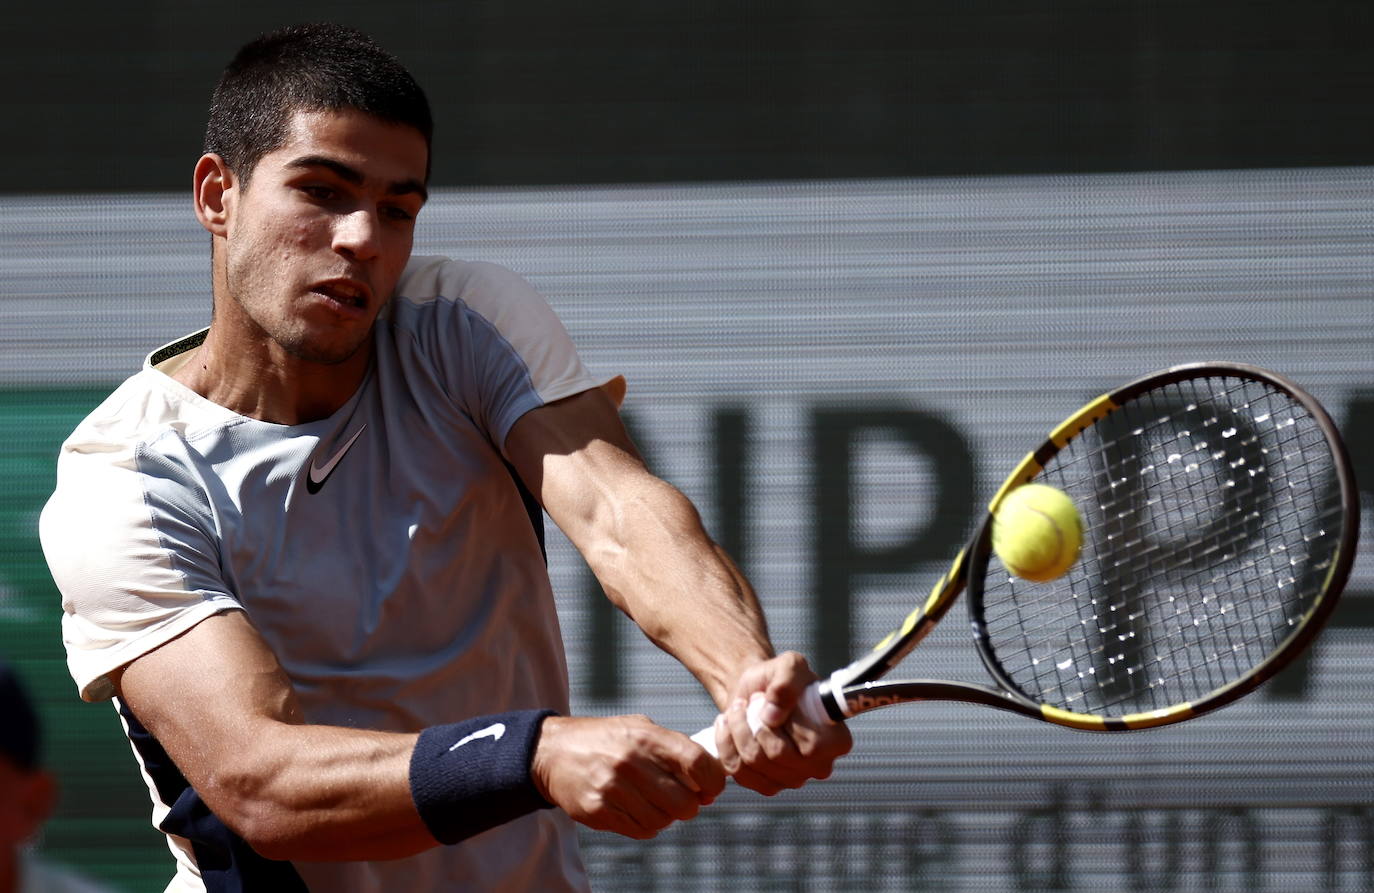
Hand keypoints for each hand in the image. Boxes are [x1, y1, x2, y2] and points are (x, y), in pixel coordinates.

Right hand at [531, 714, 724, 838]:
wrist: (553, 751)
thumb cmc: (604, 739)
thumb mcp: (639, 727)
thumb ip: (674, 748)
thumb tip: (708, 780)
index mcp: (646, 736)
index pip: (697, 762)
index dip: (713, 781)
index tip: (712, 788)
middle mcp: (630, 761)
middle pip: (684, 801)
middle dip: (690, 806)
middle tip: (682, 800)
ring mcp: (612, 788)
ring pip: (663, 821)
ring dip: (666, 817)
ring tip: (655, 803)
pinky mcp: (598, 810)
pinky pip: (640, 830)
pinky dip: (646, 826)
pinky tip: (637, 810)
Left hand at [713, 652, 852, 794]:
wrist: (757, 693)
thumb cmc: (779, 679)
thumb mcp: (789, 665)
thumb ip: (787, 681)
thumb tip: (772, 715)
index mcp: (836, 741)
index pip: (810, 745)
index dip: (784, 722)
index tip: (767, 698)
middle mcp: (819, 766)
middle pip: (777, 755)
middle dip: (753, 722)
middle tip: (750, 701)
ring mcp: (793, 779)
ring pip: (754, 763)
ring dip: (737, 730)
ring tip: (737, 709)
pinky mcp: (767, 785)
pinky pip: (738, 771)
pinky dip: (726, 744)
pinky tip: (727, 725)